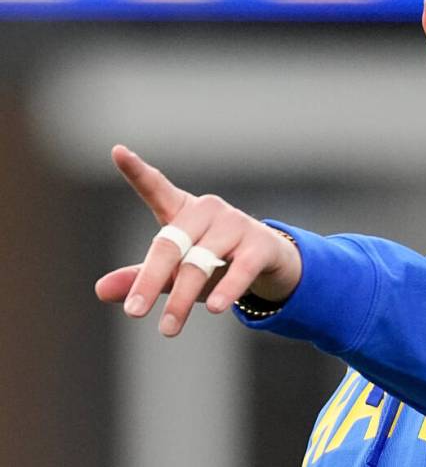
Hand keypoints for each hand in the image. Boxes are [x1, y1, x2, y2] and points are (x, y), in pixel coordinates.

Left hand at [95, 145, 302, 336]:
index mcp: (182, 211)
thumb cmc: (215, 262)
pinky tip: (214, 308)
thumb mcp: (176, 271)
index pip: (156, 188)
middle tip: (133, 314)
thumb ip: (140, 277)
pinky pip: (239, 269)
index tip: (118, 152)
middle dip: (151, 280)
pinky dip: (226, 289)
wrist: (270, 264)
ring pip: (201, 263)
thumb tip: (100, 290)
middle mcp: (208, 211)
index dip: (137, 171)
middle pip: (171, 244)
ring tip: (169, 328)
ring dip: (182, 298)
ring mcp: (236, 225)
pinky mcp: (260, 245)